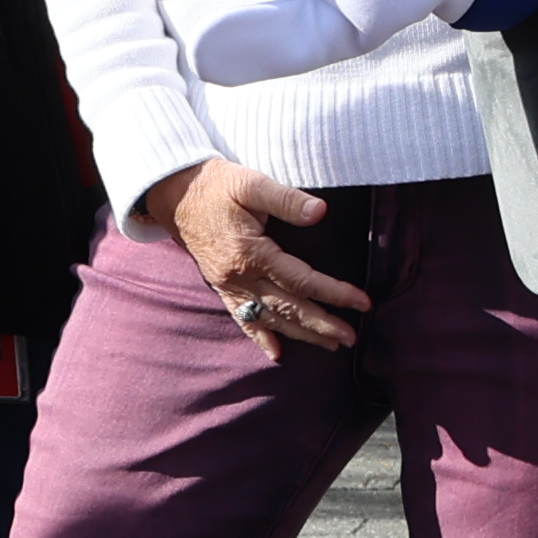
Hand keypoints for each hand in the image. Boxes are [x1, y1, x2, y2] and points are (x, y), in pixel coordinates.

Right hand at [143, 156, 370, 356]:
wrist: (174, 192)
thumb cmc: (216, 184)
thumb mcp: (250, 183)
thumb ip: (286, 199)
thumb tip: (320, 212)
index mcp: (251, 253)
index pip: (301, 279)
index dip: (334, 293)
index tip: (363, 303)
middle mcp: (239, 276)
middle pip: (288, 307)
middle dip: (323, 325)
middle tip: (352, 338)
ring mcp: (228, 285)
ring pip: (270, 318)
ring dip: (301, 334)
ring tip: (330, 345)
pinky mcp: (220, 285)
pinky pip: (242, 317)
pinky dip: (260, 338)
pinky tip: (276, 354)